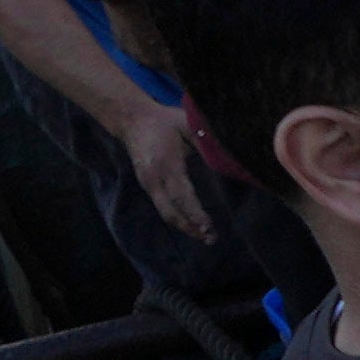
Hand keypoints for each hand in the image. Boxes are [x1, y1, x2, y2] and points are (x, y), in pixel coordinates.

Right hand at [113, 96, 216, 231]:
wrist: (132, 119)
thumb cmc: (164, 121)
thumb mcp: (186, 124)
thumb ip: (205, 139)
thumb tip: (226, 156)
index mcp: (166, 165)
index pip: (181, 195)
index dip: (195, 213)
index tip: (209, 226)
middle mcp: (154, 179)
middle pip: (171, 212)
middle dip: (190, 228)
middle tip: (211, 239)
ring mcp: (148, 184)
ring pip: (165, 213)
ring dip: (184, 226)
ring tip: (204, 236)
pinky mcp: (147, 185)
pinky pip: (162, 207)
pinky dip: (177, 218)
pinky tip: (191, 225)